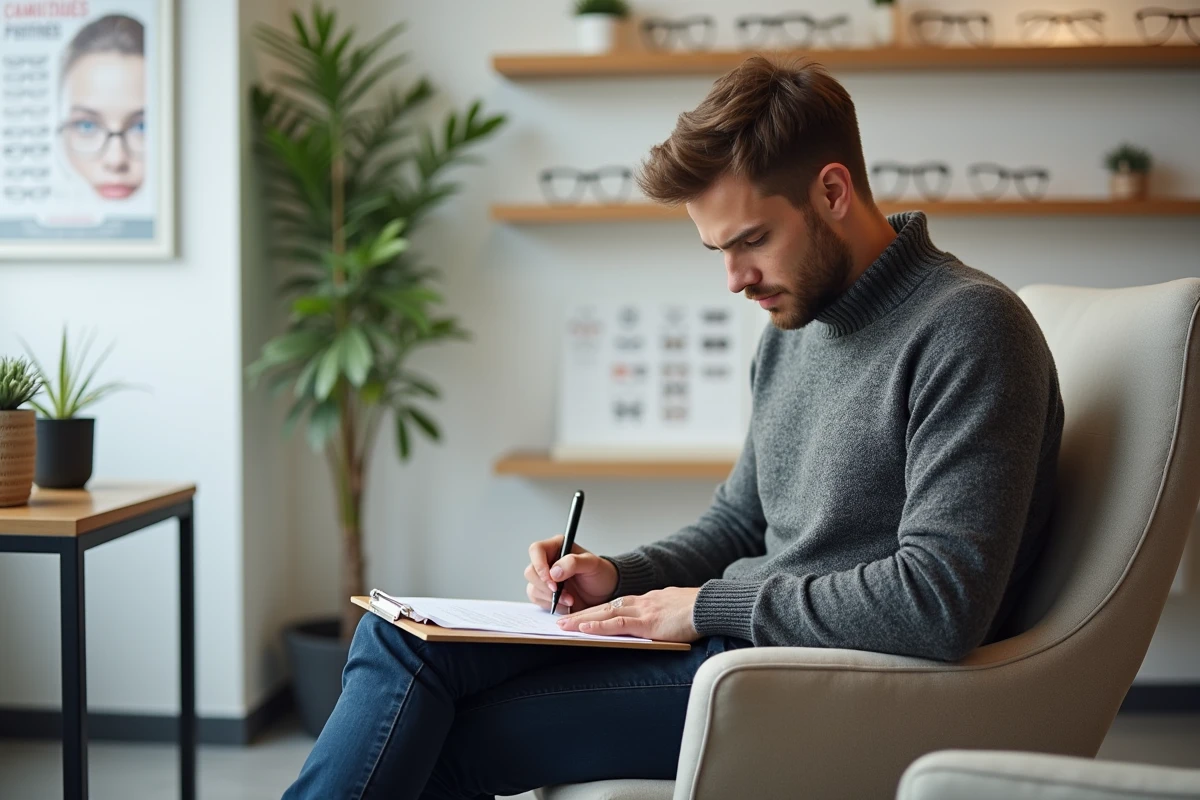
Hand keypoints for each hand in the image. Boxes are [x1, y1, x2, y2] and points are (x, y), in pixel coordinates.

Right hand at [524, 535, 618, 612]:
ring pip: (533, 587)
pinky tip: (566, 604)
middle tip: (563, 592)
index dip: (539, 564)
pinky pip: (538, 599)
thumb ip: (573, 563)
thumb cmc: (601, 574)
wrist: (605, 593)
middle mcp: (548, 561)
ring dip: (550, 597)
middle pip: (531, 571)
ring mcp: (546, 578)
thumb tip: (554, 572)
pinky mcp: (545, 593)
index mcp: (557, 547)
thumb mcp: (593, 564)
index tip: (551, 579)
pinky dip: (551, 605)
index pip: (536, 550)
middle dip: (546, 586)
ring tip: (570, 599)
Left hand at [555, 587, 700, 642]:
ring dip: (582, 620)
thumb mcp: (674, 610)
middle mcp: (640, 603)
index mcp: (646, 601)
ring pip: (605, 613)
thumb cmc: (698, 610)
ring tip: (562, 625)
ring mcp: (643, 612)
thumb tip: (655, 624)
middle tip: (560, 619)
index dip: (595, 611)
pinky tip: (584, 628)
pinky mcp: (648, 623)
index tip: (580, 616)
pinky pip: (618, 624)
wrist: (712, 606)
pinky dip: (599, 626)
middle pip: (604, 607)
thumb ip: (660, 615)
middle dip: (581, 613)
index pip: (615, 605)